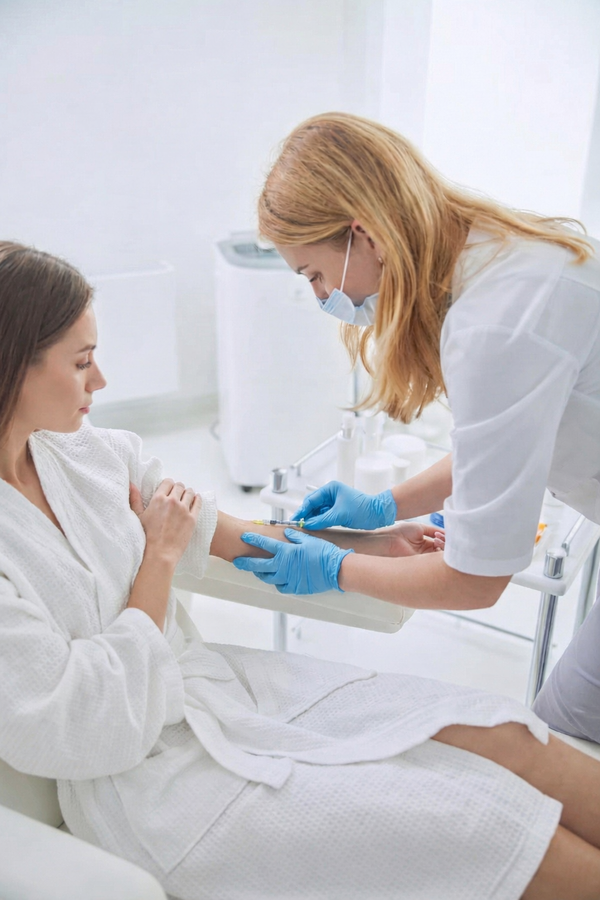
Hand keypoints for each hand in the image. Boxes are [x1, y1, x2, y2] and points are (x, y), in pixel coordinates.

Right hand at [129, 479, 200, 566]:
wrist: (160, 554)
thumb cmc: (146, 537)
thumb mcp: (138, 516)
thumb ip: (135, 499)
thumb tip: (131, 484)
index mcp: (158, 499)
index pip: (168, 482)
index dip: (169, 486)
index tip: (169, 491)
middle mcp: (172, 501)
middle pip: (180, 486)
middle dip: (178, 489)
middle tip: (177, 496)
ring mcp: (184, 510)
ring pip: (190, 493)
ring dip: (188, 494)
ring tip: (186, 499)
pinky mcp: (192, 518)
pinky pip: (198, 503)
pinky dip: (197, 500)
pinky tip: (195, 500)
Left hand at [232, 528, 353, 593]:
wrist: (335, 570)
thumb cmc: (324, 554)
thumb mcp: (309, 540)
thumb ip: (295, 537)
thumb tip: (287, 534)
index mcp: (286, 552)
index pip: (264, 545)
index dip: (253, 540)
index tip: (245, 537)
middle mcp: (283, 566)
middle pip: (258, 566)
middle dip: (245, 563)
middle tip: (237, 562)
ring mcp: (288, 579)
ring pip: (267, 578)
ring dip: (260, 574)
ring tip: (256, 571)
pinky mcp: (294, 588)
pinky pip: (280, 587)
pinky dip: (276, 583)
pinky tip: (276, 580)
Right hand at [292, 481, 396, 530]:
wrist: (378, 514)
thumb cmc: (363, 509)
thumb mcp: (340, 515)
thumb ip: (322, 520)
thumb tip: (307, 525)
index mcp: (331, 489)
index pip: (311, 500)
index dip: (302, 510)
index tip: (295, 519)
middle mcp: (331, 494)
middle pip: (313, 505)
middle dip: (305, 514)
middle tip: (297, 524)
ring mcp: (334, 503)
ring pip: (317, 511)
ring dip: (312, 519)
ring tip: (304, 527)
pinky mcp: (337, 511)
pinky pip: (324, 516)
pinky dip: (318, 521)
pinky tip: (313, 527)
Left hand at [388, 523, 444, 556]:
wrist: (389, 539)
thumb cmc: (401, 532)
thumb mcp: (420, 528)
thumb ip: (434, 530)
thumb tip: (446, 532)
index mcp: (426, 544)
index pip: (441, 544)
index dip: (444, 539)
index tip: (442, 534)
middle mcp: (427, 553)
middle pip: (442, 551)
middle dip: (446, 543)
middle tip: (440, 538)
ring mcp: (424, 559)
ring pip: (440, 556)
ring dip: (443, 547)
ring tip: (437, 540)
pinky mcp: (421, 564)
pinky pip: (434, 561)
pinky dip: (439, 553)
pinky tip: (437, 545)